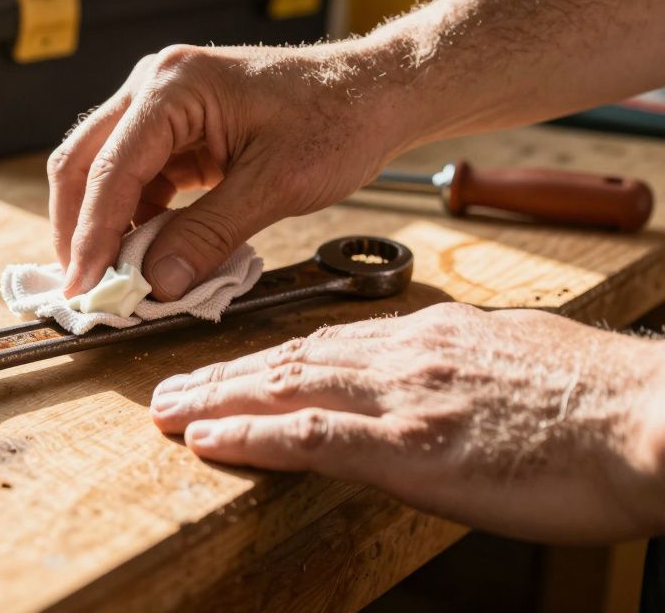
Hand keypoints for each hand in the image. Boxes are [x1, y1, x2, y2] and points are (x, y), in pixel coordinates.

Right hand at [47, 41, 408, 300]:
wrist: (375, 93)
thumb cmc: (338, 121)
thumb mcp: (275, 186)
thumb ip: (209, 235)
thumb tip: (157, 284)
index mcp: (174, 86)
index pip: (110, 169)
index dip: (91, 235)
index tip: (85, 287)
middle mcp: (154, 84)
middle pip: (83, 161)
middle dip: (79, 228)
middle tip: (84, 287)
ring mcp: (160, 103)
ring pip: (103, 171)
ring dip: (104, 226)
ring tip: (116, 278)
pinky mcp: (175, 127)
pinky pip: (136, 176)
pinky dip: (135, 218)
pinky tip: (144, 254)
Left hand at [149, 303, 664, 543]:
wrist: (652, 419)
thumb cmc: (603, 397)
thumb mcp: (520, 357)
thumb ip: (462, 361)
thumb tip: (432, 372)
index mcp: (431, 336)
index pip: (327, 342)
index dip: (268, 358)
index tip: (231, 369)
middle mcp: (405, 355)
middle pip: (289, 358)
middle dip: (222, 376)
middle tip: (169, 389)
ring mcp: (402, 398)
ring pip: (284, 388)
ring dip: (216, 401)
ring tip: (167, 412)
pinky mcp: (411, 447)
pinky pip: (310, 438)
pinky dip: (251, 437)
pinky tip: (209, 442)